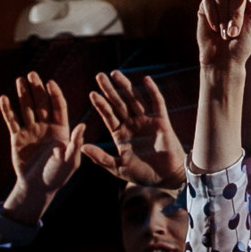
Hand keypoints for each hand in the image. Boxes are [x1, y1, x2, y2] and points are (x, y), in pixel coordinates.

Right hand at [0, 75, 85, 220]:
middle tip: (32, 74)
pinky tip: (3, 98)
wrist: (38, 188)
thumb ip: (75, 143)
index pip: (58, 107)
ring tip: (20, 80)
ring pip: (26, 108)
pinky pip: (12, 121)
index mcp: (61, 129)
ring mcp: (31, 130)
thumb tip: (83, 125)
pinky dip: (7, 110)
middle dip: (37, 88)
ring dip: (23, 94)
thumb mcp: (71, 161)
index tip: (50, 82)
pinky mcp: (17, 137)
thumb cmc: (58, 176)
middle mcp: (46, 126)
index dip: (54, 94)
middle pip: (41, 103)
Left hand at [82, 71, 186, 188]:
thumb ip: (101, 158)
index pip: (108, 116)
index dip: (101, 105)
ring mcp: (146, 121)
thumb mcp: (118, 168)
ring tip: (115, 73)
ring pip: (134, 99)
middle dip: (109, 90)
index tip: (92, 94)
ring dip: (126, 86)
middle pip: (118, 103)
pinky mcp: (161, 121)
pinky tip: (145, 79)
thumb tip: (83, 147)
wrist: (167, 178)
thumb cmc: (143, 174)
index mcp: (120, 134)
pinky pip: (157, 103)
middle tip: (99, 76)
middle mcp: (132, 124)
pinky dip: (152, 91)